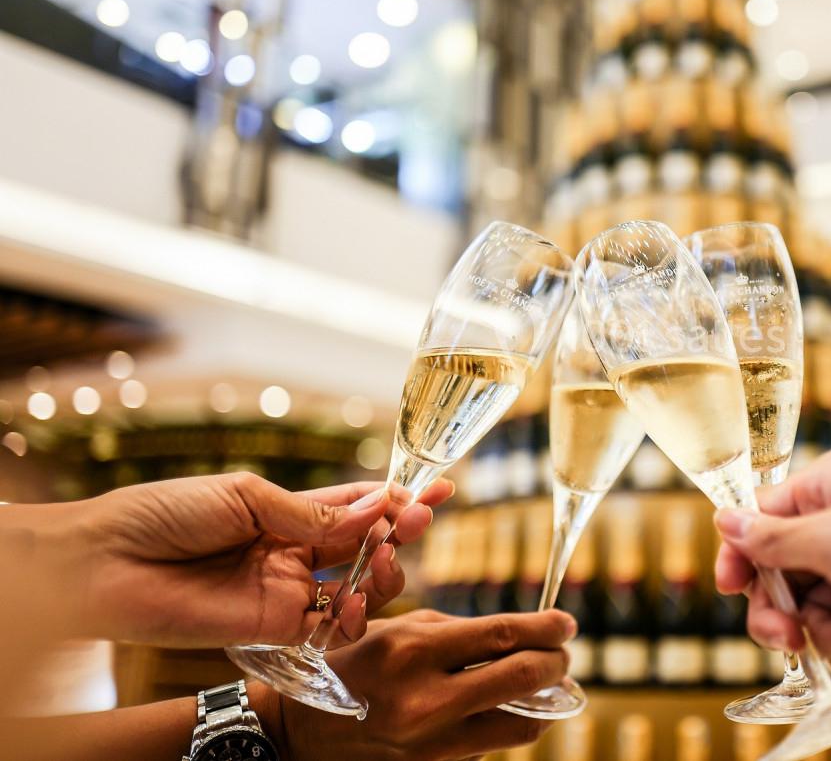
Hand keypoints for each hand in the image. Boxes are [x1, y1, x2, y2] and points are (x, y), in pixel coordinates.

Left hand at [64, 472, 452, 646]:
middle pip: (366, 545)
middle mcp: (293, 552)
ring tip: (386, 562)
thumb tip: (372, 511)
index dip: (399, 498)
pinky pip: (327, 628)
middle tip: (417, 524)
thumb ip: (311, 513)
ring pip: (357, 588)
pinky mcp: (272, 626)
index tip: (440, 488)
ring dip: (383, 574)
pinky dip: (350, 618)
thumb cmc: (164, 514)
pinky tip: (349, 603)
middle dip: (399, 533)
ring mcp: (285, 590)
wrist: (104, 562)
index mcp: (287, 513)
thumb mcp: (246, 497)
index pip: (357, 505)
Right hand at [259, 610, 574, 760]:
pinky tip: (507, 705)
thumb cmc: (357, 664)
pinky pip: (492, 745)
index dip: (546, 628)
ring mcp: (431, 742)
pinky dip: (508, 721)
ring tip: (545, 683)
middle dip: (555, 662)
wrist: (303, 728)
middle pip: (523, 680)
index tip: (566, 623)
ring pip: (520, 725)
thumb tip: (522, 634)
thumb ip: (460, 633)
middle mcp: (426, 700)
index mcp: (415, 650)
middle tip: (562, 651)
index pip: (503, 636)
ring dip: (543, 702)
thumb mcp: (400, 630)